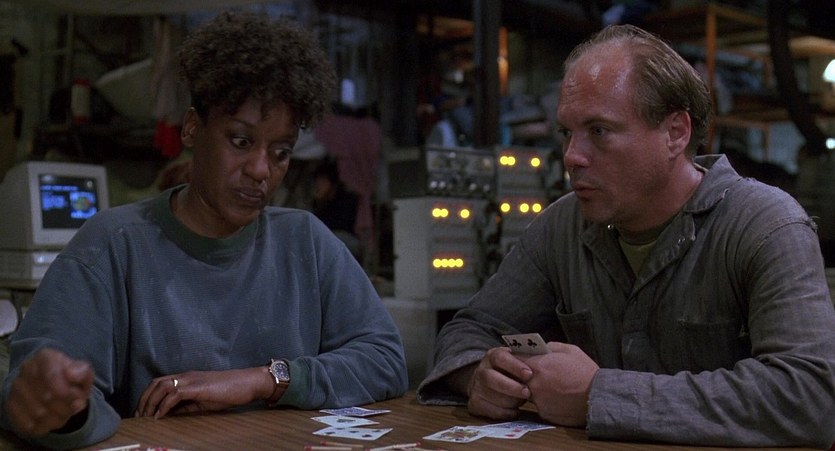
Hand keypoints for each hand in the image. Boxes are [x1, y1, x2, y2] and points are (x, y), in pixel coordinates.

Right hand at [4, 348, 93, 435]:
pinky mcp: (10, 406)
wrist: (55, 387)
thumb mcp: (84, 373)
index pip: (52, 376)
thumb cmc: (71, 379)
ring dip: (58, 418)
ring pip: (39, 414)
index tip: (78, 398)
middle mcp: (26, 369)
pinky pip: (29, 425)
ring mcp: (16, 388)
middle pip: (47, 398)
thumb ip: (83, 372)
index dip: (68, 392)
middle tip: (75, 406)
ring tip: (65, 412)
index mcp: (45, 357)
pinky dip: (45, 427)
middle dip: (67, 407)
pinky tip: (52, 419)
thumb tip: (71, 375)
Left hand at [135, 367, 274, 417]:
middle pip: (156, 383)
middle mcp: (186, 376)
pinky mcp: (197, 387)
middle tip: (139, 416)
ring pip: (161, 387)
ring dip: (150, 402)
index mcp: (187, 378)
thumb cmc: (229, 392)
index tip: (142, 413)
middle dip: (144, 400)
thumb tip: (170, 414)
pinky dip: (164, 405)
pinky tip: (160, 416)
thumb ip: (186, 405)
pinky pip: (174, 394)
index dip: (148, 397)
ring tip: (147, 417)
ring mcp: (191, 380)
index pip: (160, 383)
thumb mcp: (203, 401)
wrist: (247, 384)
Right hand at [465, 347, 532, 420]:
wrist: (486, 382)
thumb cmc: (510, 371)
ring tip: (522, 401)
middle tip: (527, 393)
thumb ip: (528, 358)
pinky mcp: (474, 403)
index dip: (514, 366)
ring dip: (510, 401)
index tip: (529, 374)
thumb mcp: (516, 359)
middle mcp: (482, 370)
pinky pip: (490, 411)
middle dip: (511, 387)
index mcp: (493, 356)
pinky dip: (505, 413)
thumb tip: (548, 353)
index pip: (501, 358)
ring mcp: (476, 387)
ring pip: (492, 396)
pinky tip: (515, 411)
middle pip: (492, 379)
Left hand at [519, 342, 598, 426]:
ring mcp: (537, 399)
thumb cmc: (585, 372)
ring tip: (547, 385)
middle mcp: (533, 383)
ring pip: (526, 392)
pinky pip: (538, 404)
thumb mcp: (570, 350)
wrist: (597, 398)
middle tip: (533, 372)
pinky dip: (544, 401)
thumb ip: (551, 347)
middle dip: (521, 374)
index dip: (517, 357)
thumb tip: (541, 348)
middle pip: (516, 377)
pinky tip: (555, 398)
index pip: (515, 358)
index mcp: (537, 365)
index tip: (521, 357)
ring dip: (532, 388)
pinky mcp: (543, 412)